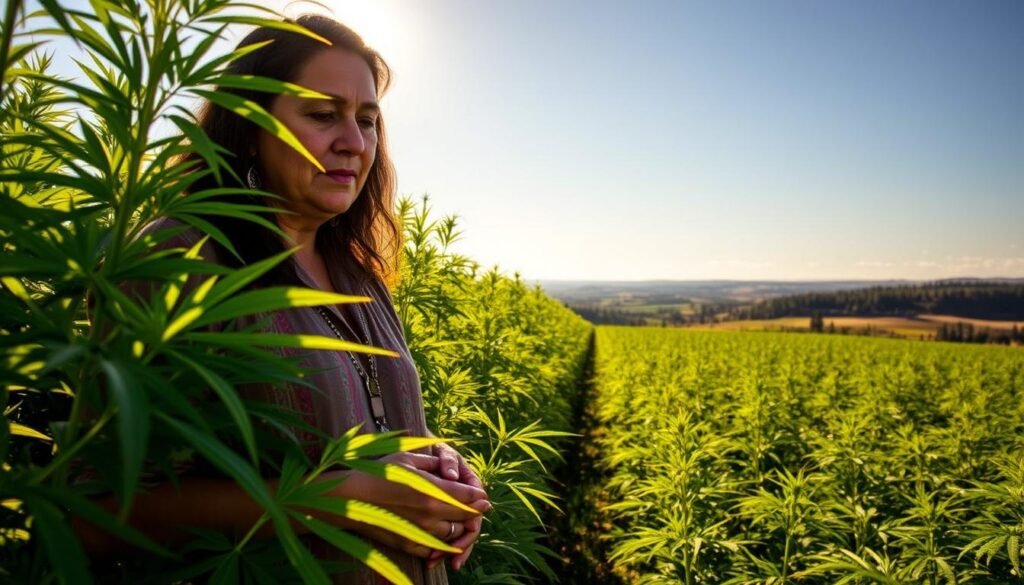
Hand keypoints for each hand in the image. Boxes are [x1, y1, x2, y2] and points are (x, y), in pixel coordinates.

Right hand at [323, 451, 488, 557]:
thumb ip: (434, 463)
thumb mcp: (408, 459)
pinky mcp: (410, 545)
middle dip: (475, 512)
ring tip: (461, 520)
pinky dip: (444, 545)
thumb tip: (452, 469)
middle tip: (479, 507)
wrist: (351, 498)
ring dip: (460, 527)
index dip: (479, 496)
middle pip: (466, 516)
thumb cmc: (379, 473)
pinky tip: (444, 537)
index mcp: (432, 490)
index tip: (483, 496)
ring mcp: (420, 532)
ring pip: (454, 534)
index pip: (468, 496)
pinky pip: (436, 549)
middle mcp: (430, 514)